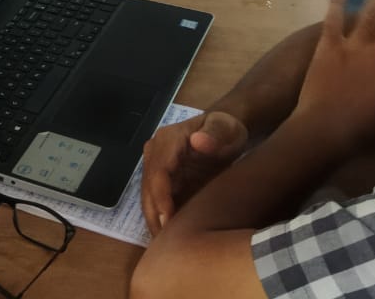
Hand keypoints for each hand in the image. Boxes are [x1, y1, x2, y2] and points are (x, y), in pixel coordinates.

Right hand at [141, 111, 248, 233]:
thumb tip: (198, 141)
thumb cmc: (226, 129)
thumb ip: (215, 134)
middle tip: (163, 243)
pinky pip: (156, 199)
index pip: (158, 171)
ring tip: (163, 245)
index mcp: (167, 140)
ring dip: (154, 220)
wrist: (223, 131)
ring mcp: (156, 165)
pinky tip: (166, 236)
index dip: (161, 197)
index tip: (167, 220)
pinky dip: (160, 217)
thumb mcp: (226, 128)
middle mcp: (155, 152)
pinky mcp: (161, 178)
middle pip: (148, 187)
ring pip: (149, 196)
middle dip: (154, 215)